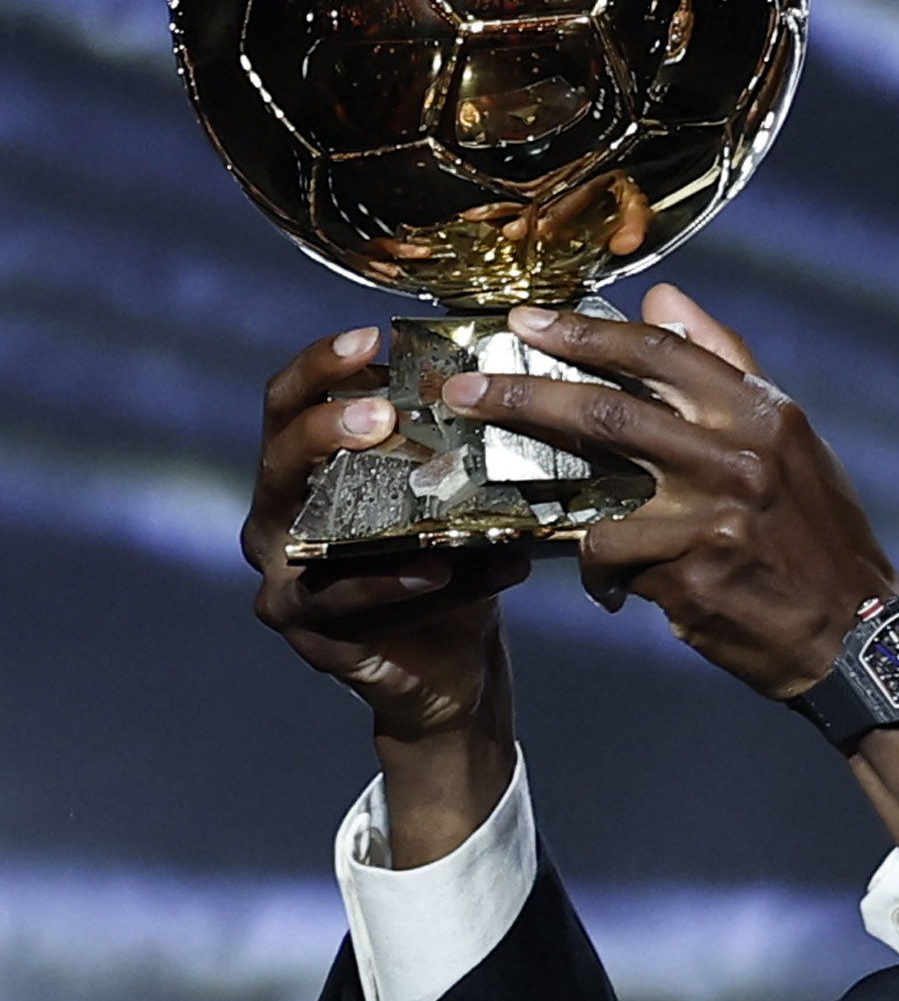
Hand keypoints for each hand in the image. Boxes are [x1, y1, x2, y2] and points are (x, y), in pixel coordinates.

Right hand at [245, 327, 528, 863]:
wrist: (452, 664)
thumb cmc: (452, 560)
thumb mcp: (455, 495)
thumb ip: (461, 444)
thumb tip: (519, 373)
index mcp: (302, 471)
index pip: (287, 402)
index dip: (320, 365)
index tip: (370, 337)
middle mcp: (276, 521)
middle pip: (280, 459)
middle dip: (328, 428)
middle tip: (383, 413)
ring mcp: (284, 582)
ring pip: (312, 540)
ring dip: (371, 512)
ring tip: (421, 486)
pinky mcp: (314, 636)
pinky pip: (353, 605)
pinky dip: (402, 584)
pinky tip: (445, 568)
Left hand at [438, 285, 898, 844]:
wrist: (857, 630)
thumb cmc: (817, 531)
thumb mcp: (790, 438)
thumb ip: (725, 364)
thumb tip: (661, 298)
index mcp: (762, 411)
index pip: (660, 350)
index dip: (584, 330)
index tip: (525, 319)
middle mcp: (739, 456)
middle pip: (607, 411)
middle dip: (523, 395)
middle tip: (466, 388)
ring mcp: (714, 517)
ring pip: (596, 493)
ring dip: (545, 493)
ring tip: (508, 493)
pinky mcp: (692, 576)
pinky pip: (612, 561)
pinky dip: (600, 569)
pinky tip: (608, 583)